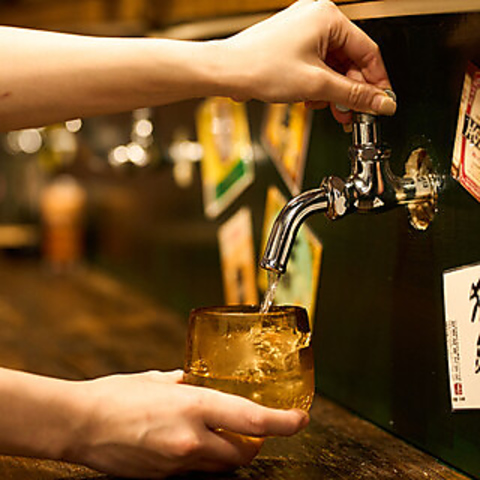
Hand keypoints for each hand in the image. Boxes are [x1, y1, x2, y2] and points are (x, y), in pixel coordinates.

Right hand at [66, 370, 308, 477]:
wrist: (80, 424)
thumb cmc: (117, 395)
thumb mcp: (159, 380)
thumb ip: (186, 383)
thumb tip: (200, 383)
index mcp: (193, 407)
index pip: (251, 418)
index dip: (282, 422)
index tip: (299, 419)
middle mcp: (191, 440)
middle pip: (243, 453)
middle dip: (254, 444)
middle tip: (253, 429)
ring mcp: (178, 464)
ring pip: (221, 467)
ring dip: (228, 452)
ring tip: (217, 434)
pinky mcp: (164, 478)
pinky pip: (196, 472)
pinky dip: (202, 459)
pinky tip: (187, 443)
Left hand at [221, 0, 394, 120]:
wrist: (226, 71)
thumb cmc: (260, 68)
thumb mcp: (316, 85)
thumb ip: (353, 95)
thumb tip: (382, 102)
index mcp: (328, 17)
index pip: (368, 52)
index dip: (376, 82)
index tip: (380, 103)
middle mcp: (317, 17)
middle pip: (349, 59)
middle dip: (350, 91)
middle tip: (351, 113)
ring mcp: (302, 29)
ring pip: (332, 64)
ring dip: (332, 91)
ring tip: (327, 109)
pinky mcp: (291, 42)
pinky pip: (315, 63)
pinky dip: (317, 84)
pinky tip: (311, 99)